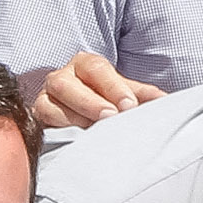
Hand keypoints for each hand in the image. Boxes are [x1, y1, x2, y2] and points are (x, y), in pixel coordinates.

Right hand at [34, 54, 162, 130]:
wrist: (81, 115)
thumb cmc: (106, 100)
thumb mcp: (125, 94)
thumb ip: (144, 95)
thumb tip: (166, 101)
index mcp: (86, 64)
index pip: (97, 68)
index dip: (113, 87)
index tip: (129, 106)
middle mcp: (62, 77)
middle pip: (67, 84)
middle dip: (90, 102)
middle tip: (111, 117)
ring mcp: (45, 97)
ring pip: (49, 103)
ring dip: (72, 117)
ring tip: (91, 129)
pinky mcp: (37, 117)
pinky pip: (41, 121)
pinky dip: (57, 128)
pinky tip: (73, 137)